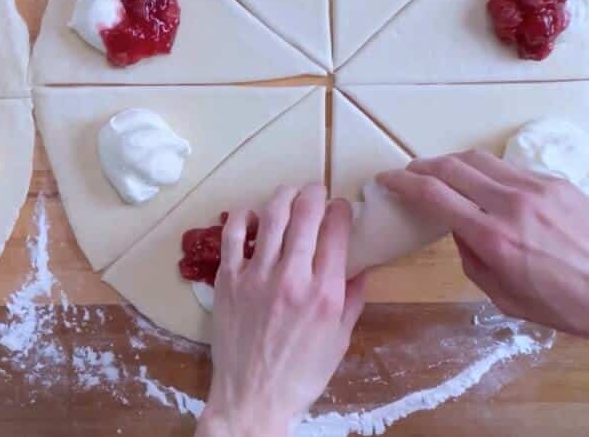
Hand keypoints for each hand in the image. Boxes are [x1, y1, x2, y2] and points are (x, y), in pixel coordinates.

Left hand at [196, 184, 366, 436]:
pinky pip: (232, 236)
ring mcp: (255, 276)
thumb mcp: (339, 340)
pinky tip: (251, 215)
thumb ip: (351, 300)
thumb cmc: (301, 375)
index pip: (336, 233)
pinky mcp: (227, 280)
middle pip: (304, 216)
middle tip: (316, 190)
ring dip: (283, 197)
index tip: (341, 207)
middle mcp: (291, 278)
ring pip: (270, 217)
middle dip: (314, 194)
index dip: (340, 211)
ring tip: (289, 194)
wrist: (252, 397)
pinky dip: (242, 218)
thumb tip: (361, 268)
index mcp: (323, 293)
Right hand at [379, 150, 588, 385]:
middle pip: (452, 167)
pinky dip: (488, 171)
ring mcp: (537, 187)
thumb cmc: (571, 308)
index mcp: (493, 236)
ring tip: (442, 173)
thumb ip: (474, 262)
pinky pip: (510, 168)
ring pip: (481, 160)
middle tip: (409, 173)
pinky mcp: (559, 183)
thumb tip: (460, 233)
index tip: (386, 179)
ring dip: (453, 163)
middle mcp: (512, 203)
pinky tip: (486, 185)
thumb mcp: (507, 300)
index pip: (434, 194)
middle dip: (423, 166)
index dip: (403, 182)